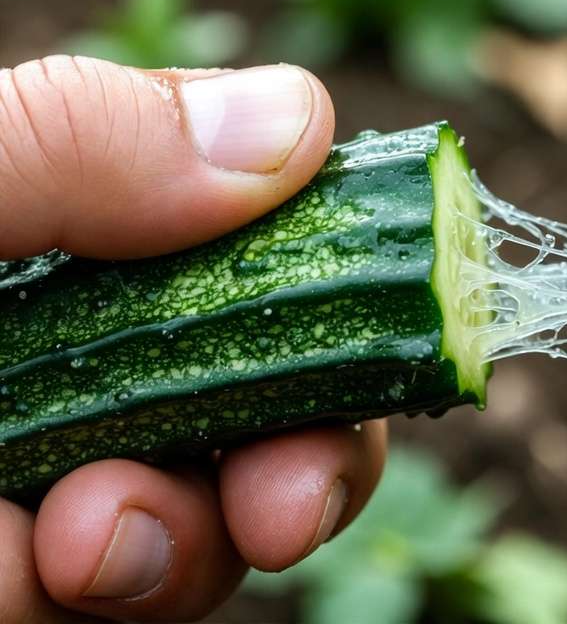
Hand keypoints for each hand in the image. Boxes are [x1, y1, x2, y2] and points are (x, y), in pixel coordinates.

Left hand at [0, 56, 387, 621]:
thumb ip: (76, 140)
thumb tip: (302, 119)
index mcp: (72, 243)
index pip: (255, 251)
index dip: (343, 293)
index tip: (398, 330)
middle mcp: (81, 354)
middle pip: (268, 404)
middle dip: (306, 462)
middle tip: (287, 507)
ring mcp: (55, 470)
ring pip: (205, 522)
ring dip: (184, 545)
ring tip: (90, 544)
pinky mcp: (26, 578)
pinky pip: (109, 597)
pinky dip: (94, 590)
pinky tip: (21, 572)